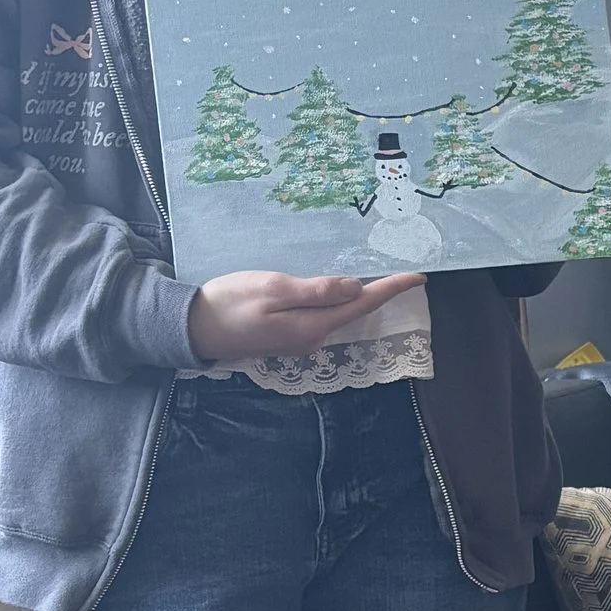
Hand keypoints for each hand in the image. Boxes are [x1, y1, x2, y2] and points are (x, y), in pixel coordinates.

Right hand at [187, 269, 424, 361]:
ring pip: (336, 314)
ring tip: (379, 276)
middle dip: (380, 292)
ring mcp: (299, 340)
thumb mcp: (273, 289)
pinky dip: (334, 301)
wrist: (191, 328)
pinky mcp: (286, 335)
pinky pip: (319, 315)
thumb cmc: (229, 303)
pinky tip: (337, 288)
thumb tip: (356, 289)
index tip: (419, 277)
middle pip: (354, 311)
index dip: (392, 289)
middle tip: (404, 271)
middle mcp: (312, 338)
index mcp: (313, 326)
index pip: (362, 305)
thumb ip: (316, 290)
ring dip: (357, 296)